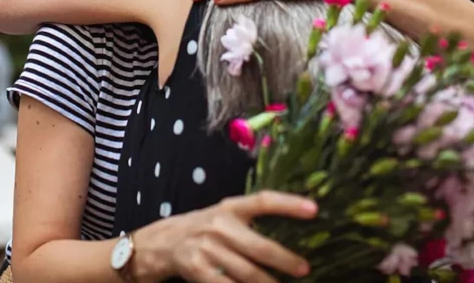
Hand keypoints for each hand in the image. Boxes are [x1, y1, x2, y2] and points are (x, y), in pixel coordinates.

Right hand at [134, 191, 316, 282]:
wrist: (159, 243)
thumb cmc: (202, 229)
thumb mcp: (222, 216)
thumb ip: (249, 222)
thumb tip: (290, 239)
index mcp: (229, 207)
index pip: (263, 200)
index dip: (288, 204)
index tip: (314, 210)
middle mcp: (219, 225)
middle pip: (259, 246)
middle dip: (285, 260)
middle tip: (304, 269)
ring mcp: (207, 247)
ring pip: (247, 272)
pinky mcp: (197, 268)